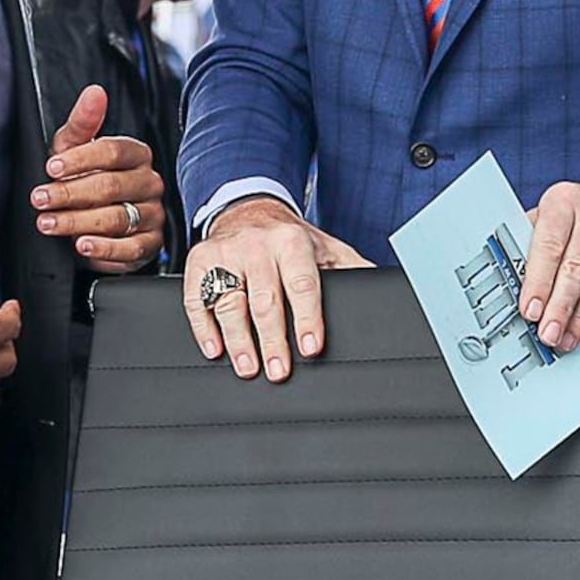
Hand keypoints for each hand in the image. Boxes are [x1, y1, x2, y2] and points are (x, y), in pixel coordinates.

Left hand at [29, 88, 165, 272]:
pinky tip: (82, 245)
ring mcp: (152, 214)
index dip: (81, 160)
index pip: (113, 151)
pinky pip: (130, 248)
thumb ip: (83, 121)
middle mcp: (149, 183)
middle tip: (41, 199)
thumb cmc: (87, 179)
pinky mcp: (149, 244)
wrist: (97, 220)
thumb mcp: (76, 149)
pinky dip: (104, 249)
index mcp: (136, 154)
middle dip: (71, 193)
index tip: (52, 167)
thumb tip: (94, 92)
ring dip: (78, 222)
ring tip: (49, 223)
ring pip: (118, 218)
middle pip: (112, 186)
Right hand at [183, 195, 368, 381]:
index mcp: (292, 242)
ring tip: (248, 367)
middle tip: (278, 370)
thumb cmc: (290, 239)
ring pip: (229, 301)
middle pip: (264, 300)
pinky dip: (203, 326)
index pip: (302, 284)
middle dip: (272, 339)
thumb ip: (352, 271)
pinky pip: (197, 298)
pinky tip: (215, 348)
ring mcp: (224, 252)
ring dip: (238, 340)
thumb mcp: (327, 248)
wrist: (249, 209)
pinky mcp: (198, 260)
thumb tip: (383, 293)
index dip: (307, 318)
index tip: (311, 347)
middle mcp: (257, 245)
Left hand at [518, 177, 579, 347]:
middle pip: (576, 269)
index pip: (549, 247)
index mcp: (564, 201)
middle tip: (549, 334)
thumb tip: (515, 289)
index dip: (538, 284)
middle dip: (560, 308)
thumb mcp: (551, 217)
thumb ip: (532, 247)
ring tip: (568, 337)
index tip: (531, 312)